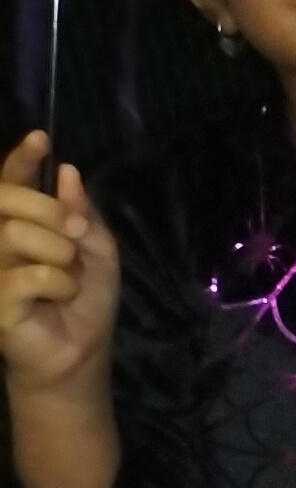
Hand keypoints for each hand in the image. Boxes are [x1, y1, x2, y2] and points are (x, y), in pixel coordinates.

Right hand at [0, 133, 115, 399]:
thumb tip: (67, 171)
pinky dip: (59, 283)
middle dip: (49, 211)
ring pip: (17, 233)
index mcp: (19, 223)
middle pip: (6, 200)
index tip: (41, 139)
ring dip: (60, 253)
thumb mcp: (96, 248)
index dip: (21, 159)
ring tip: (68, 276)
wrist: (80, 348)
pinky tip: (58, 297)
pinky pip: (30, 274)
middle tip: (76, 234)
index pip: (9, 182)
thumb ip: (81, 211)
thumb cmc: (84, 297)